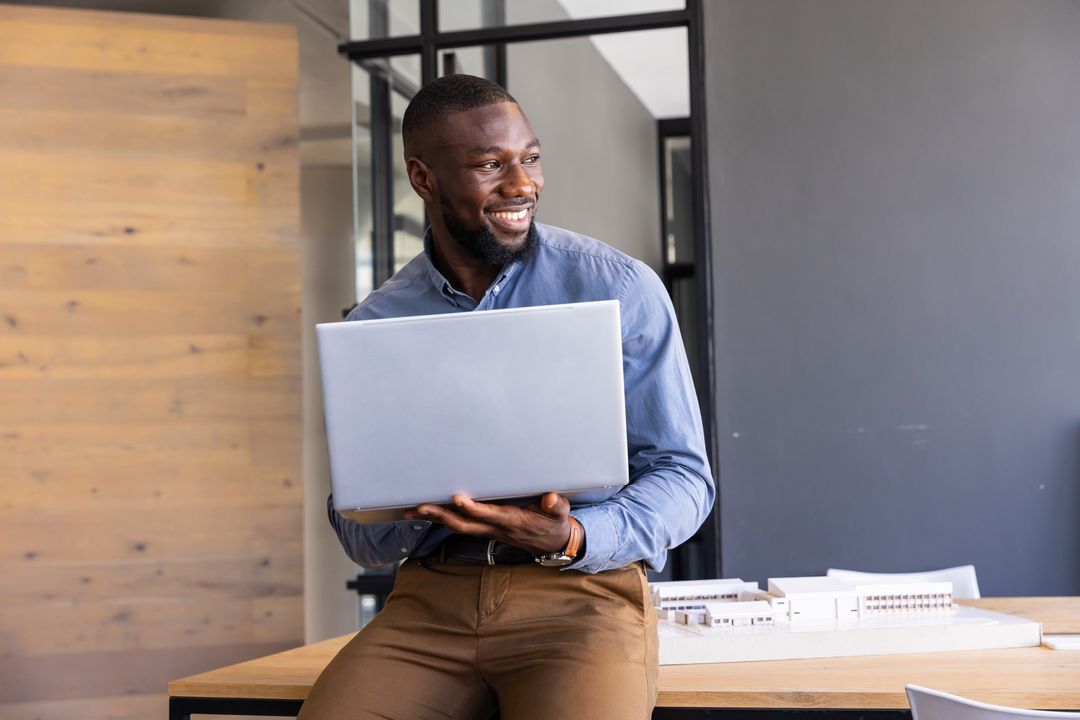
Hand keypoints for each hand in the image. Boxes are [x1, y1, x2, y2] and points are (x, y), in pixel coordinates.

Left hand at [404, 492, 571, 555]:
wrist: (552, 543)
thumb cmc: (554, 523)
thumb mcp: (561, 513)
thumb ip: (556, 505)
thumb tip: (550, 499)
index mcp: (513, 520)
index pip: (489, 515)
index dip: (473, 508)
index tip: (458, 498)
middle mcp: (496, 527)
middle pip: (465, 524)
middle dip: (443, 516)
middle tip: (422, 507)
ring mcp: (488, 530)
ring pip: (458, 525)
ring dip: (436, 519)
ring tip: (412, 511)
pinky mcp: (484, 528)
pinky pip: (460, 524)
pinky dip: (442, 519)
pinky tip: (425, 514)